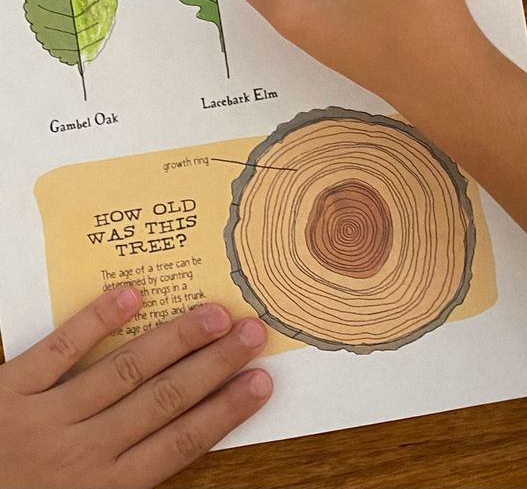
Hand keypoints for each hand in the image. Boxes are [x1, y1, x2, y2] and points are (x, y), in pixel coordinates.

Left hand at [0, 285, 271, 488]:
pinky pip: (58, 352)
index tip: (262, 382)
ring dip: (174, 340)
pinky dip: (94, 322)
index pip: (179, 443)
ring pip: (124, 372)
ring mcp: (46, 420)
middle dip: (215, 366)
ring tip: (214, 311)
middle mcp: (83, 454)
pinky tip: (131, 295)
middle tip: (254, 332)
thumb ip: (122, 482)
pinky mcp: (9, 392)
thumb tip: (176, 445)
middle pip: (164, 401)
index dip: (224, 411)